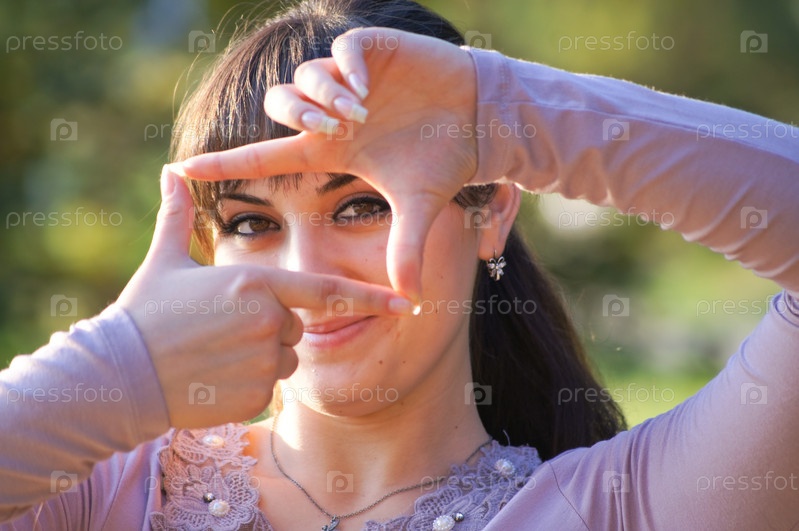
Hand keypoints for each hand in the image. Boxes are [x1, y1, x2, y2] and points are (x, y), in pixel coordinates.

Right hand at [116, 167, 412, 427]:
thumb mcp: (164, 260)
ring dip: (259, 354)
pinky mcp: (255, 395)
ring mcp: (263, 361)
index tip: (406, 303)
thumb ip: (178, 215)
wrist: (119, 374)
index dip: (370, 297)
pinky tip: (212, 375)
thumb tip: (170, 169)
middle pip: (295, 324)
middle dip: (270, 325)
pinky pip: (267, 385)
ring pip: (283, 356)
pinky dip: (247, 382)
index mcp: (256, 282)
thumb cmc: (143, 312)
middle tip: (221, 327)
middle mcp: (268, 321)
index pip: (326, 290)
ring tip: (214, 350)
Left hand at [173, 28, 479, 303]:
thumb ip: (406, 248)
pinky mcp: (376, 51)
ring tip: (356, 117)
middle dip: (297, 115)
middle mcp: (332, 115)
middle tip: (332, 132)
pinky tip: (366, 92)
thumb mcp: (419, 208)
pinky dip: (347, 70)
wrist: (479, 122)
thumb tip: (410, 300)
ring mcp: (352, 81)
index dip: (225, 162)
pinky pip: (344, 51)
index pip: (266, 157)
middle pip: (281, 106)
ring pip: (308, 76)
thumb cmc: (442, 160)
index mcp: (331, 150)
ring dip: (324, 97)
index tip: (182, 168)